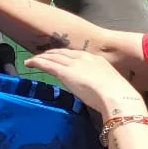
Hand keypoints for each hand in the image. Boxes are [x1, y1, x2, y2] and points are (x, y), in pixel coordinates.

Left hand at [26, 48, 145, 116]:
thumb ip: (100, 83)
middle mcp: (83, 58)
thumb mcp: (110, 84)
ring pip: (53, 57)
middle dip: (51, 54)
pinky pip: (47, 64)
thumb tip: (98, 89)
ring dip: (42, 57)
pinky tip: (29, 63)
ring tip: (34, 60)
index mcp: (96, 60)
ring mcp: (73, 64)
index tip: (59, 57)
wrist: (116, 96)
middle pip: (62, 52)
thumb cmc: (117, 95)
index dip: (65, 55)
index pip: (75, 54)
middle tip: (43, 56)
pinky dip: (36, 62)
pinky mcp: (64, 72)